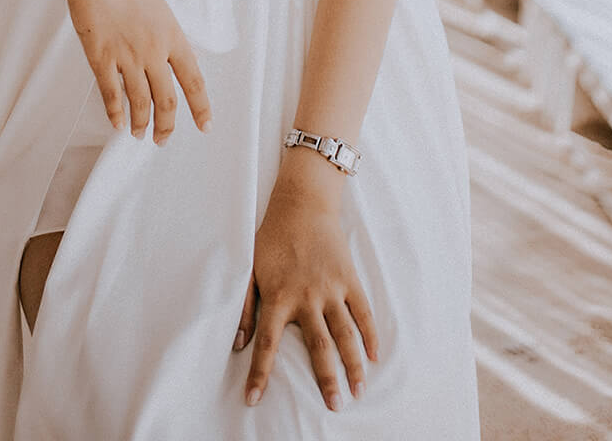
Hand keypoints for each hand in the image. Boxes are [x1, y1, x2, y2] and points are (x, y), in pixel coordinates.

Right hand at [59, 0, 211, 143]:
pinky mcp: (101, 56)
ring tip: (140, 134)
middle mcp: (154, 50)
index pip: (193, 80)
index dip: (201, 107)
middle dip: (167, 126)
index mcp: (172, 35)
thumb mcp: (159, 7)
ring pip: (141, 103)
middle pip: (168, 100)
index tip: (205, 126)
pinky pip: (111, 93)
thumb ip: (166, 35)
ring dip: (142, 124)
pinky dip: (115, 113)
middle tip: (162, 139)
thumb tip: (171, 60)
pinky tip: (118, 123)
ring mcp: (127, 55)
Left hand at [234, 175, 377, 409]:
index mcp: (278, 296)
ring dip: (353, 364)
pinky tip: (375, 356)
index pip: (267, 344)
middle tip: (333, 407)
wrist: (302, 204)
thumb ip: (243, 306)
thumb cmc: (272, 238)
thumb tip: (237, 344)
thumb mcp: (249, 268)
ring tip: (358, 391)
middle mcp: (307, 297)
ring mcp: (331, 288)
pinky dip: (370, 333)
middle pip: (318, 346)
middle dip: (326, 379)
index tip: (253, 399)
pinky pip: (362, 310)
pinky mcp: (348, 278)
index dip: (259, 373)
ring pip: (345, 333)